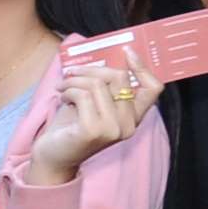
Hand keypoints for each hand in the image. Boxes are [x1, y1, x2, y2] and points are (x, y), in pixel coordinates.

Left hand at [21, 56, 161, 183]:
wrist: (54, 156)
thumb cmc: (72, 126)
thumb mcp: (94, 104)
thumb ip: (105, 87)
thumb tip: (104, 57)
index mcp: (133, 117)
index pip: (153, 88)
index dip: (143, 66)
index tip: (126, 52)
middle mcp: (128, 125)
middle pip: (119, 77)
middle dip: (92, 68)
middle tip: (72, 72)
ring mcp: (113, 129)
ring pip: (98, 83)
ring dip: (74, 80)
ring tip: (63, 86)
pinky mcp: (93, 131)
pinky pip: (83, 95)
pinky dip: (68, 90)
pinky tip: (62, 97)